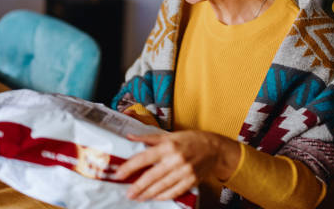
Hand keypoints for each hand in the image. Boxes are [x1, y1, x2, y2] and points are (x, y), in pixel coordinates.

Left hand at [115, 130, 239, 201]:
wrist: (215, 148)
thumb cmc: (191, 140)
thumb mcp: (171, 135)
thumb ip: (150, 138)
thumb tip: (131, 137)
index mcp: (168, 145)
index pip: (144, 157)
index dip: (129, 167)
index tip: (119, 174)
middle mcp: (175, 159)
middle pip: (151, 176)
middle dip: (138, 186)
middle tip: (128, 193)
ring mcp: (184, 171)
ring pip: (162, 186)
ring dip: (148, 193)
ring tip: (138, 197)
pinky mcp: (191, 180)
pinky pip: (174, 191)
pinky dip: (163, 196)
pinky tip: (155, 197)